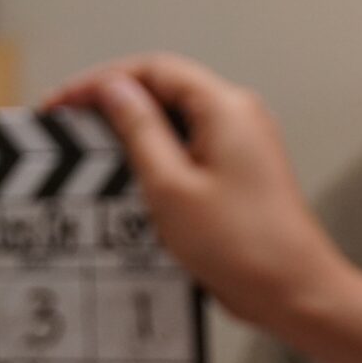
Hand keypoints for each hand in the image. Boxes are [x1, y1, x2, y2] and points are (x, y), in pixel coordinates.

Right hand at [45, 53, 349, 324]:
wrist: (296, 293)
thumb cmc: (242, 247)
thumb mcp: (170, 186)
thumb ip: (139, 130)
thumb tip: (115, 91)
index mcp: (224, 108)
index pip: (152, 70)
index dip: (101, 81)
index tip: (65, 103)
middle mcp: (238, 114)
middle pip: (164, 87)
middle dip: (114, 102)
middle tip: (70, 122)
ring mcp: (243, 141)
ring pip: (176, 116)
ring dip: (133, 127)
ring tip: (93, 148)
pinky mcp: (240, 168)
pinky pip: (190, 143)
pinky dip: (157, 151)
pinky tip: (133, 173)